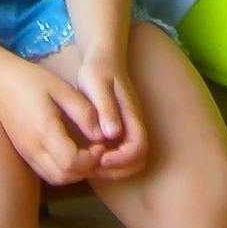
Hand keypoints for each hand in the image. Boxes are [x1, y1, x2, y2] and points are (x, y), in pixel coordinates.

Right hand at [0, 60, 102, 186]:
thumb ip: (84, 113)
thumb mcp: (63, 89)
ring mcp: (26, 153)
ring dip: (75, 172)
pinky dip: (63, 170)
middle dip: (86, 169)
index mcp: (44, 131)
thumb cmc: (33, 80)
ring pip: (55, 177)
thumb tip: (101, 136)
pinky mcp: (24, 153)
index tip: (101, 144)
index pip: (70, 162)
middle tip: (98, 150)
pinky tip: (72, 153)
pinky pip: (46, 171)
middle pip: (63, 176)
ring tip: (87, 152)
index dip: (91, 159)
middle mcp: (33, 148)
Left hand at [71, 49, 147, 179]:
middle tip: (93, 166)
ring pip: (130, 161)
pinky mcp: (120, 130)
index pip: (138, 148)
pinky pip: (120, 154)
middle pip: (138, 161)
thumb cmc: (98, 70)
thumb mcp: (97, 86)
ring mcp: (128, 129)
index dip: (121, 159)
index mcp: (132, 116)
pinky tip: (88, 153)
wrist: (103, 58)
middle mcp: (134, 126)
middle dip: (117, 170)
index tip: (100, 157)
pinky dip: (107, 161)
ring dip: (113, 168)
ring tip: (89, 162)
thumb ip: (106, 109)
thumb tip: (113, 134)